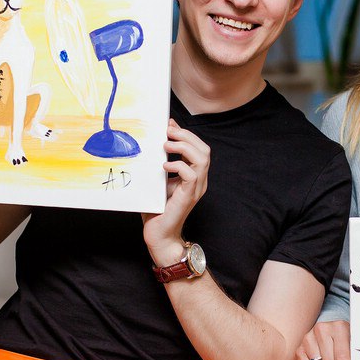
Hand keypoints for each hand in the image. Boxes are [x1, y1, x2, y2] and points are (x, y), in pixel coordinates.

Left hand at [142, 120, 209, 264]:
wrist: (160, 235)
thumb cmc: (157, 209)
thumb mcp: (159, 181)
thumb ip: (161, 164)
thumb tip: (155, 144)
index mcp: (194, 175)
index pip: (198, 147)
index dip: (186, 133)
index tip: (169, 124)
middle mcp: (199, 180)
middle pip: (204, 149)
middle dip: (186, 135)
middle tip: (168, 130)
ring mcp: (196, 188)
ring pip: (202, 158)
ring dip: (184, 147)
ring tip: (166, 145)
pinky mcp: (188, 196)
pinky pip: (191, 175)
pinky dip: (179, 165)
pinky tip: (165, 165)